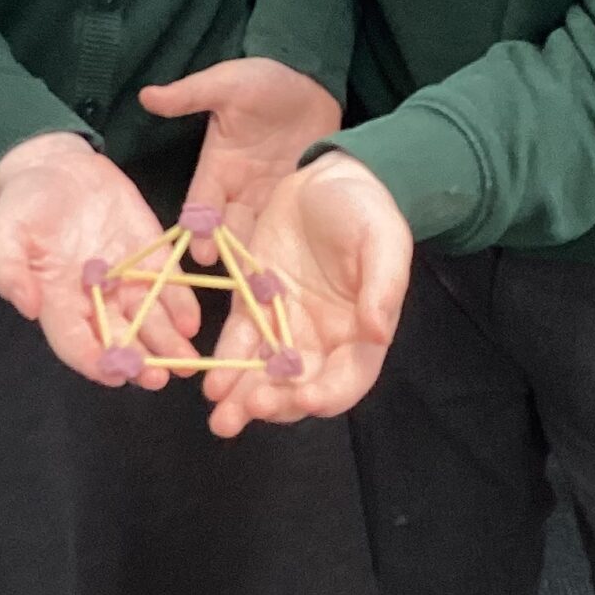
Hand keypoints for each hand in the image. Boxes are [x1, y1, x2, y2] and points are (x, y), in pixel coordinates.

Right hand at [0, 134, 200, 388]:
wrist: (55, 166)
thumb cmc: (22, 205)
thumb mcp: (3, 232)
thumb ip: (9, 270)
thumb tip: (27, 306)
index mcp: (57, 301)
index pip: (75, 342)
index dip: (94, 360)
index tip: (113, 373)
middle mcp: (95, 299)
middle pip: (119, 339)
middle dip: (139, 361)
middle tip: (158, 377)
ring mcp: (125, 279)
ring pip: (149, 319)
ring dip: (167, 343)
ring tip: (186, 361)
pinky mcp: (148, 254)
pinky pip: (168, 284)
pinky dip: (180, 304)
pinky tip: (191, 321)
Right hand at [138, 58, 340, 258]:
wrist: (311, 82)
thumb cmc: (265, 81)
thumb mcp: (226, 84)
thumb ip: (190, 95)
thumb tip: (147, 95)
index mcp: (217, 166)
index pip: (201, 204)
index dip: (199, 228)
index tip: (200, 253)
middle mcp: (239, 189)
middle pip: (227, 228)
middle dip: (226, 252)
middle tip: (230, 278)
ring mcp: (269, 197)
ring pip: (256, 232)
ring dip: (253, 255)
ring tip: (257, 283)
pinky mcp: (297, 198)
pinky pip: (288, 225)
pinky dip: (285, 244)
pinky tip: (289, 266)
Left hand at [203, 152, 411, 438]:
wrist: (328, 175)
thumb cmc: (366, 208)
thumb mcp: (384, 240)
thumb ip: (383, 286)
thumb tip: (377, 332)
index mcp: (361, 332)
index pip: (346, 379)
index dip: (326, 395)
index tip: (302, 400)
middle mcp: (323, 340)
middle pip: (299, 387)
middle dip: (275, 405)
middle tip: (249, 410)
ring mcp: (286, 325)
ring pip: (265, 374)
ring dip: (244, 399)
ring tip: (221, 418)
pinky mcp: (255, 303)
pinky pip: (240, 341)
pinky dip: (226, 363)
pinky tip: (211, 383)